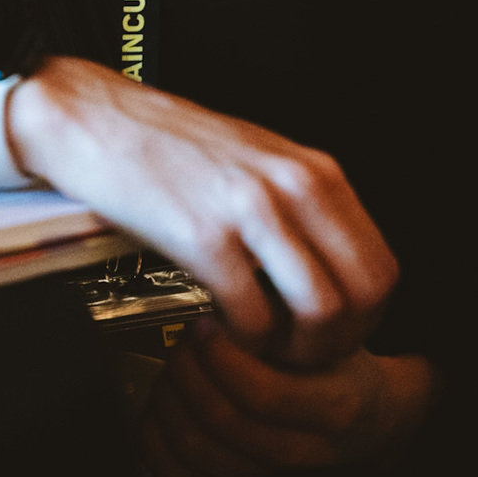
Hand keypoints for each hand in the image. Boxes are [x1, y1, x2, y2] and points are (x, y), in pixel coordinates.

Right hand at [6, 57, 399, 366]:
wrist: (96, 121)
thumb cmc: (169, 144)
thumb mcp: (258, 159)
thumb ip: (301, 205)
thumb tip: (330, 269)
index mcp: (312, 170)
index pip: (381, 264)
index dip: (365, 317)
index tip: (333, 334)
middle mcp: (292, 185)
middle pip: (363, 294)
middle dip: (340, 342)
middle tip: (301, 355)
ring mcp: (250, 210)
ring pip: (320, 311)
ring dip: (296, 351)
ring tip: (262, 350)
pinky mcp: (203, 236)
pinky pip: (252, 317)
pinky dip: (243, 343)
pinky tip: (219, 330)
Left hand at [139, 317, 437, 476]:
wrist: (372, 412)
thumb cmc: (341, 359)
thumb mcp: (330, 324)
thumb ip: (287, 310)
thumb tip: (227, 280)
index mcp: (335, 406)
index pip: (266, 395)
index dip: (222, 359)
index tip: (206, 324)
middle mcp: (307, 449)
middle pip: (226, 425)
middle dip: (190, 376)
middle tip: (183, 343)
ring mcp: (275, 473)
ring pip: (204, 457)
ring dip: (172, 407)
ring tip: (173, 370)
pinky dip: (160, 450)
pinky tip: (156, 414)